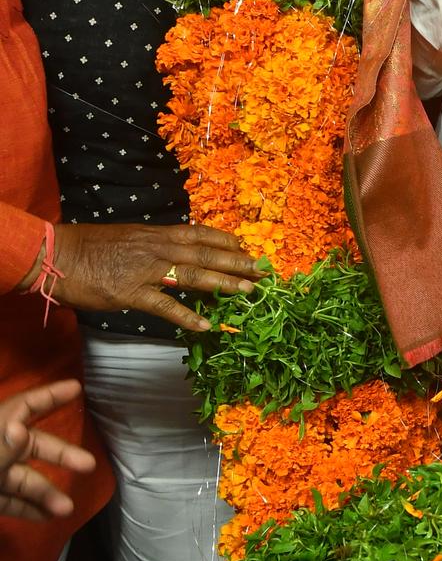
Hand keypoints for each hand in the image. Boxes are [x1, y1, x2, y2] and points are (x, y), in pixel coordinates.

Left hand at [0, 380, 96, 520]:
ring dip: (46, 492)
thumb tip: (20, 428)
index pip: (23, 407)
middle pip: (32, 445)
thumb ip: (1, 448)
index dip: (49, 396)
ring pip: (23, 478)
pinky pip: (11, 500)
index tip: (77, 389)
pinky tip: (47, 518)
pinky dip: (28, 508)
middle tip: (89, 465)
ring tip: (66, 508)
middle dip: (61, 455)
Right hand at [48, 224, 263, 331]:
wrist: (58, 253)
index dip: (227, 241)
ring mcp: (146, 270)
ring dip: (224, 284)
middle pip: (206, 253)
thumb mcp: (130, 237)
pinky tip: (206, 327)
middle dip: (237, 262)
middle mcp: (158, 248)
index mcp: (158, 234)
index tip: (248, 248)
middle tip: (264, 271)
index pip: (201, 234)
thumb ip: (156, 244)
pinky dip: (186, 316)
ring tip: (249, 292)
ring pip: (193, 275)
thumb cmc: (91, 246)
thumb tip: (176, 250)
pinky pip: (164, 305)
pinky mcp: (131, 293)